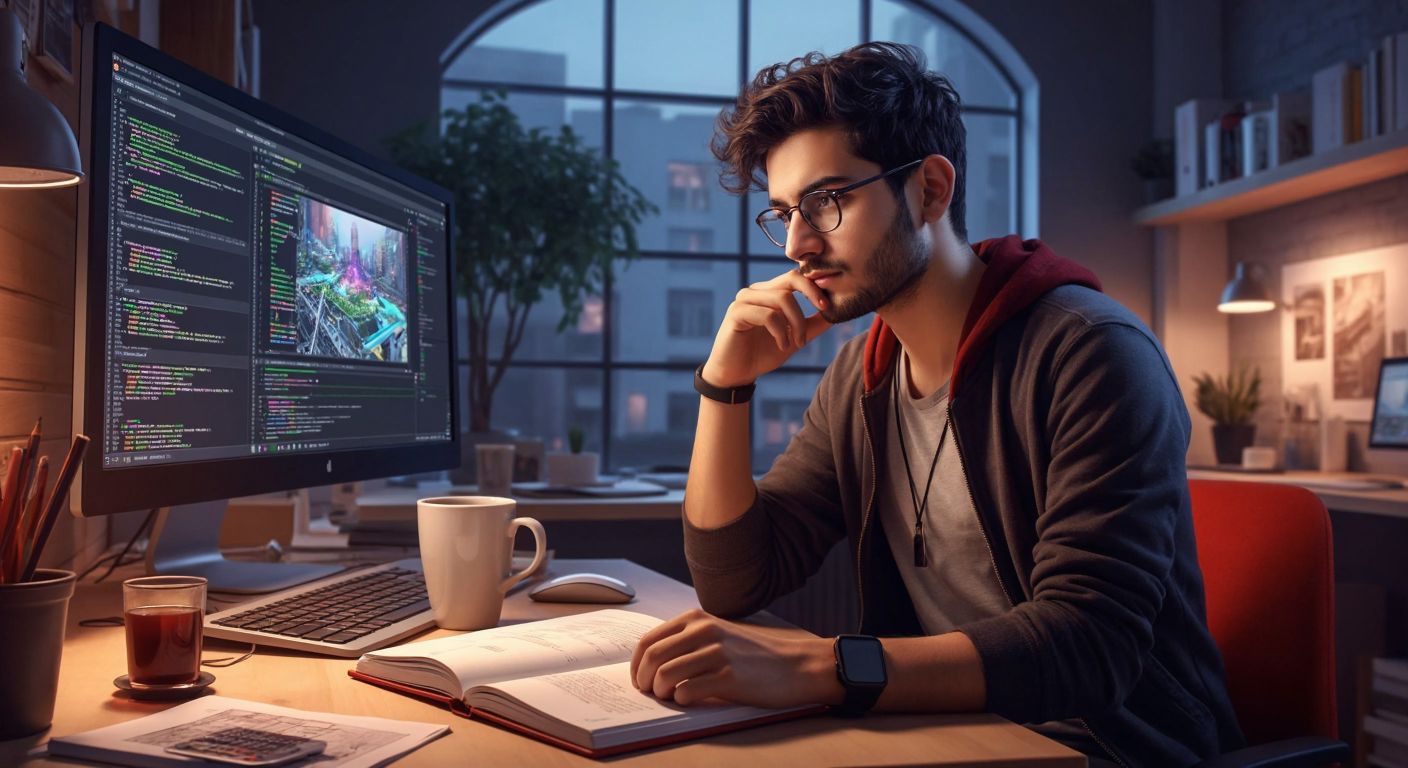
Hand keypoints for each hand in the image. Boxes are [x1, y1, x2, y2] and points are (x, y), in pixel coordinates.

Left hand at [630, 609, 841, 708]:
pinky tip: (690, 700)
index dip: (636, 664)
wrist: (795, 666)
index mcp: (697, 619)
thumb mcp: (719, 635)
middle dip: (643, 680)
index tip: (639, 679)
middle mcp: (703, 631)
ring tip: (670, 698)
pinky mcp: (727, 677)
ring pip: (665, 675)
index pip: (648, 639)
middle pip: (651, 657)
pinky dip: (681, 700)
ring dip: (661, 692)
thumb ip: (689, 641)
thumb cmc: (755, 655)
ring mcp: (715, 653)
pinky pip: (686, 691)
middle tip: (650, 693)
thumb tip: (652, 664)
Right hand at [702, 269, 833, 388]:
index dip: (814, 286)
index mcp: (769, 292)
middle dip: (812, 295)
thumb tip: (834, 314)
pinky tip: (782, 346)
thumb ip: (812, 325)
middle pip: (791, 279)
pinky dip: (781, 332)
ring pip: (782, 298)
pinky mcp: (736, 313)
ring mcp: (744, 300)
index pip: (795, 277)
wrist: (736, 374)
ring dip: (797, 323)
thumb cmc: (762, 355)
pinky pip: (768, 315)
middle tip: (824, 311)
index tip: (828, 305)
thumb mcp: (794, 338)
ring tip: (798, 343)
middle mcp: (756, 291)